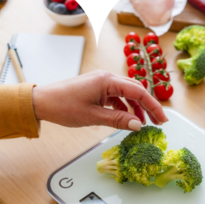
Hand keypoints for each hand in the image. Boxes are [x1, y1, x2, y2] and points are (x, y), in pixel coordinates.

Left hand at [32, 70, 168, 130]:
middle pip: (135, 90)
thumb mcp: (93, 117)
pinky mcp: (96, 88)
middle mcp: (107, 77)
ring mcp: (101, 82)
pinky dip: (123, 107)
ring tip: (141, 123)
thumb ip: (118, 120)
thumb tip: (139, 125)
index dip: (153, 106)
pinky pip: (116, 96)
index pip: (138, 92)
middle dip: (148, 106)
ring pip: (126, 93)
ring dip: (135, 108)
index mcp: (107, 81)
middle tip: (157, 122)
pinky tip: (124, 119)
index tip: (162, 120)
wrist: (42, 102)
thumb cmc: (64, 107)